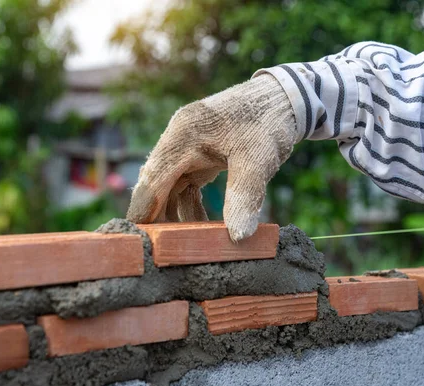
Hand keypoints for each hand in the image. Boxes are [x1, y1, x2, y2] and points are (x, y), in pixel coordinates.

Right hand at [126, 74, 298, 240]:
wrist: (284, 97)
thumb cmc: (269, 122)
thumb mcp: (258, 160)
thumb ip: (244, 196)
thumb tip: (237, 236)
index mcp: (183, 135)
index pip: (152, 179)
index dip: (143, 211)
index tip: (138, 242)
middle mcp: (177, 139)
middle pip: (155, 185)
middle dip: (157, 217)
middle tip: (161, 250)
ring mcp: (186, 145)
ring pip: (169, 188)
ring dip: (176, 214)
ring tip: (188, 244)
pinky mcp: (198, 153)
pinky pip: (185, 185)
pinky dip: (190, 205)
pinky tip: (203, 226)